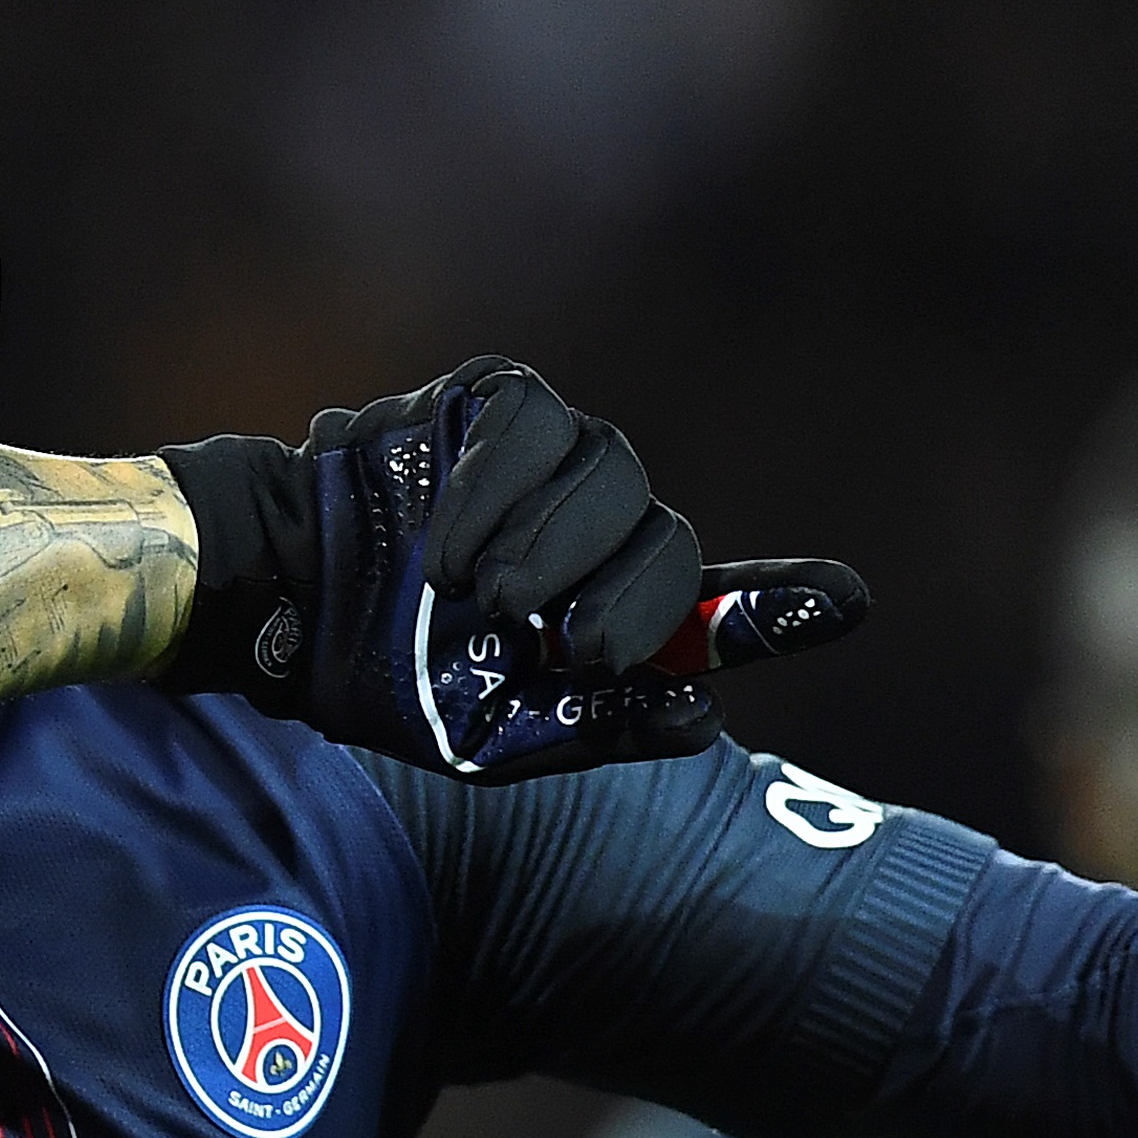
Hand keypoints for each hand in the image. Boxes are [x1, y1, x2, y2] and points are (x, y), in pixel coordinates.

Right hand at [156, 359, 866, 778]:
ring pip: (616, 478)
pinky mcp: (502, 400)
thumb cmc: (394, 678)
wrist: (287, 604)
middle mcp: (606, 523)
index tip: (850, 602)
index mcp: (614, 608)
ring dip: (550, 553)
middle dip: (620, 605)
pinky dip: (497, 494)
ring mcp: (561, 455)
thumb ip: (605, 726)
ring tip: (478, 600)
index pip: (721, 602)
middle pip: (671, 542)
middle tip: (551, 646)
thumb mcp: (500, 736)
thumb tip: (707, 709)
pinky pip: (539, 427)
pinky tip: (447, 548)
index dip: (785, 603)